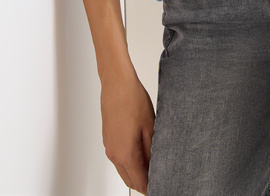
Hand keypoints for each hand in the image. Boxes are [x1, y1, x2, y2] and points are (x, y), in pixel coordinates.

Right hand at [100, 70, 155, 194]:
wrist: (116, 83)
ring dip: (136, 173)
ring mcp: (109, 147)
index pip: (139, 182)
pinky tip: (141, 153)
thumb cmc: (132, 99)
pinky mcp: (108, 139)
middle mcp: (114, 154)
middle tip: (158, 180)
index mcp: (125, 153)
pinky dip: (129, 162)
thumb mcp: (150, 127)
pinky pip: (119, 158)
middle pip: (129, 180)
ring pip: (123, 170)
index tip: (161, 186)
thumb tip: (156, 166)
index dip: (151, 188)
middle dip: (143, 183)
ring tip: (153, 167)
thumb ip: (152, 151)